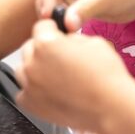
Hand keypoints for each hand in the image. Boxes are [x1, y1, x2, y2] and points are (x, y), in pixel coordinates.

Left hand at [15, 20, 130, 132]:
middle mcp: (33, 63)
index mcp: (46, 43)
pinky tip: (50, 91)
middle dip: (42, 48)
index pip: (41, 26)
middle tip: (59, 56)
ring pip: (24, 69)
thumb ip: (72, 38)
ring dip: (35, 68)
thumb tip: (65, 41)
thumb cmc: (105, 74)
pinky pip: (24, 92)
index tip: (57, 33)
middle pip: (29, 47)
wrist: (110, 107)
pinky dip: (33, 90)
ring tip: (54, 74)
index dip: (52, 28)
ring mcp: (30, 85)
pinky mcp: (31, 105)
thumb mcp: (92, 41)